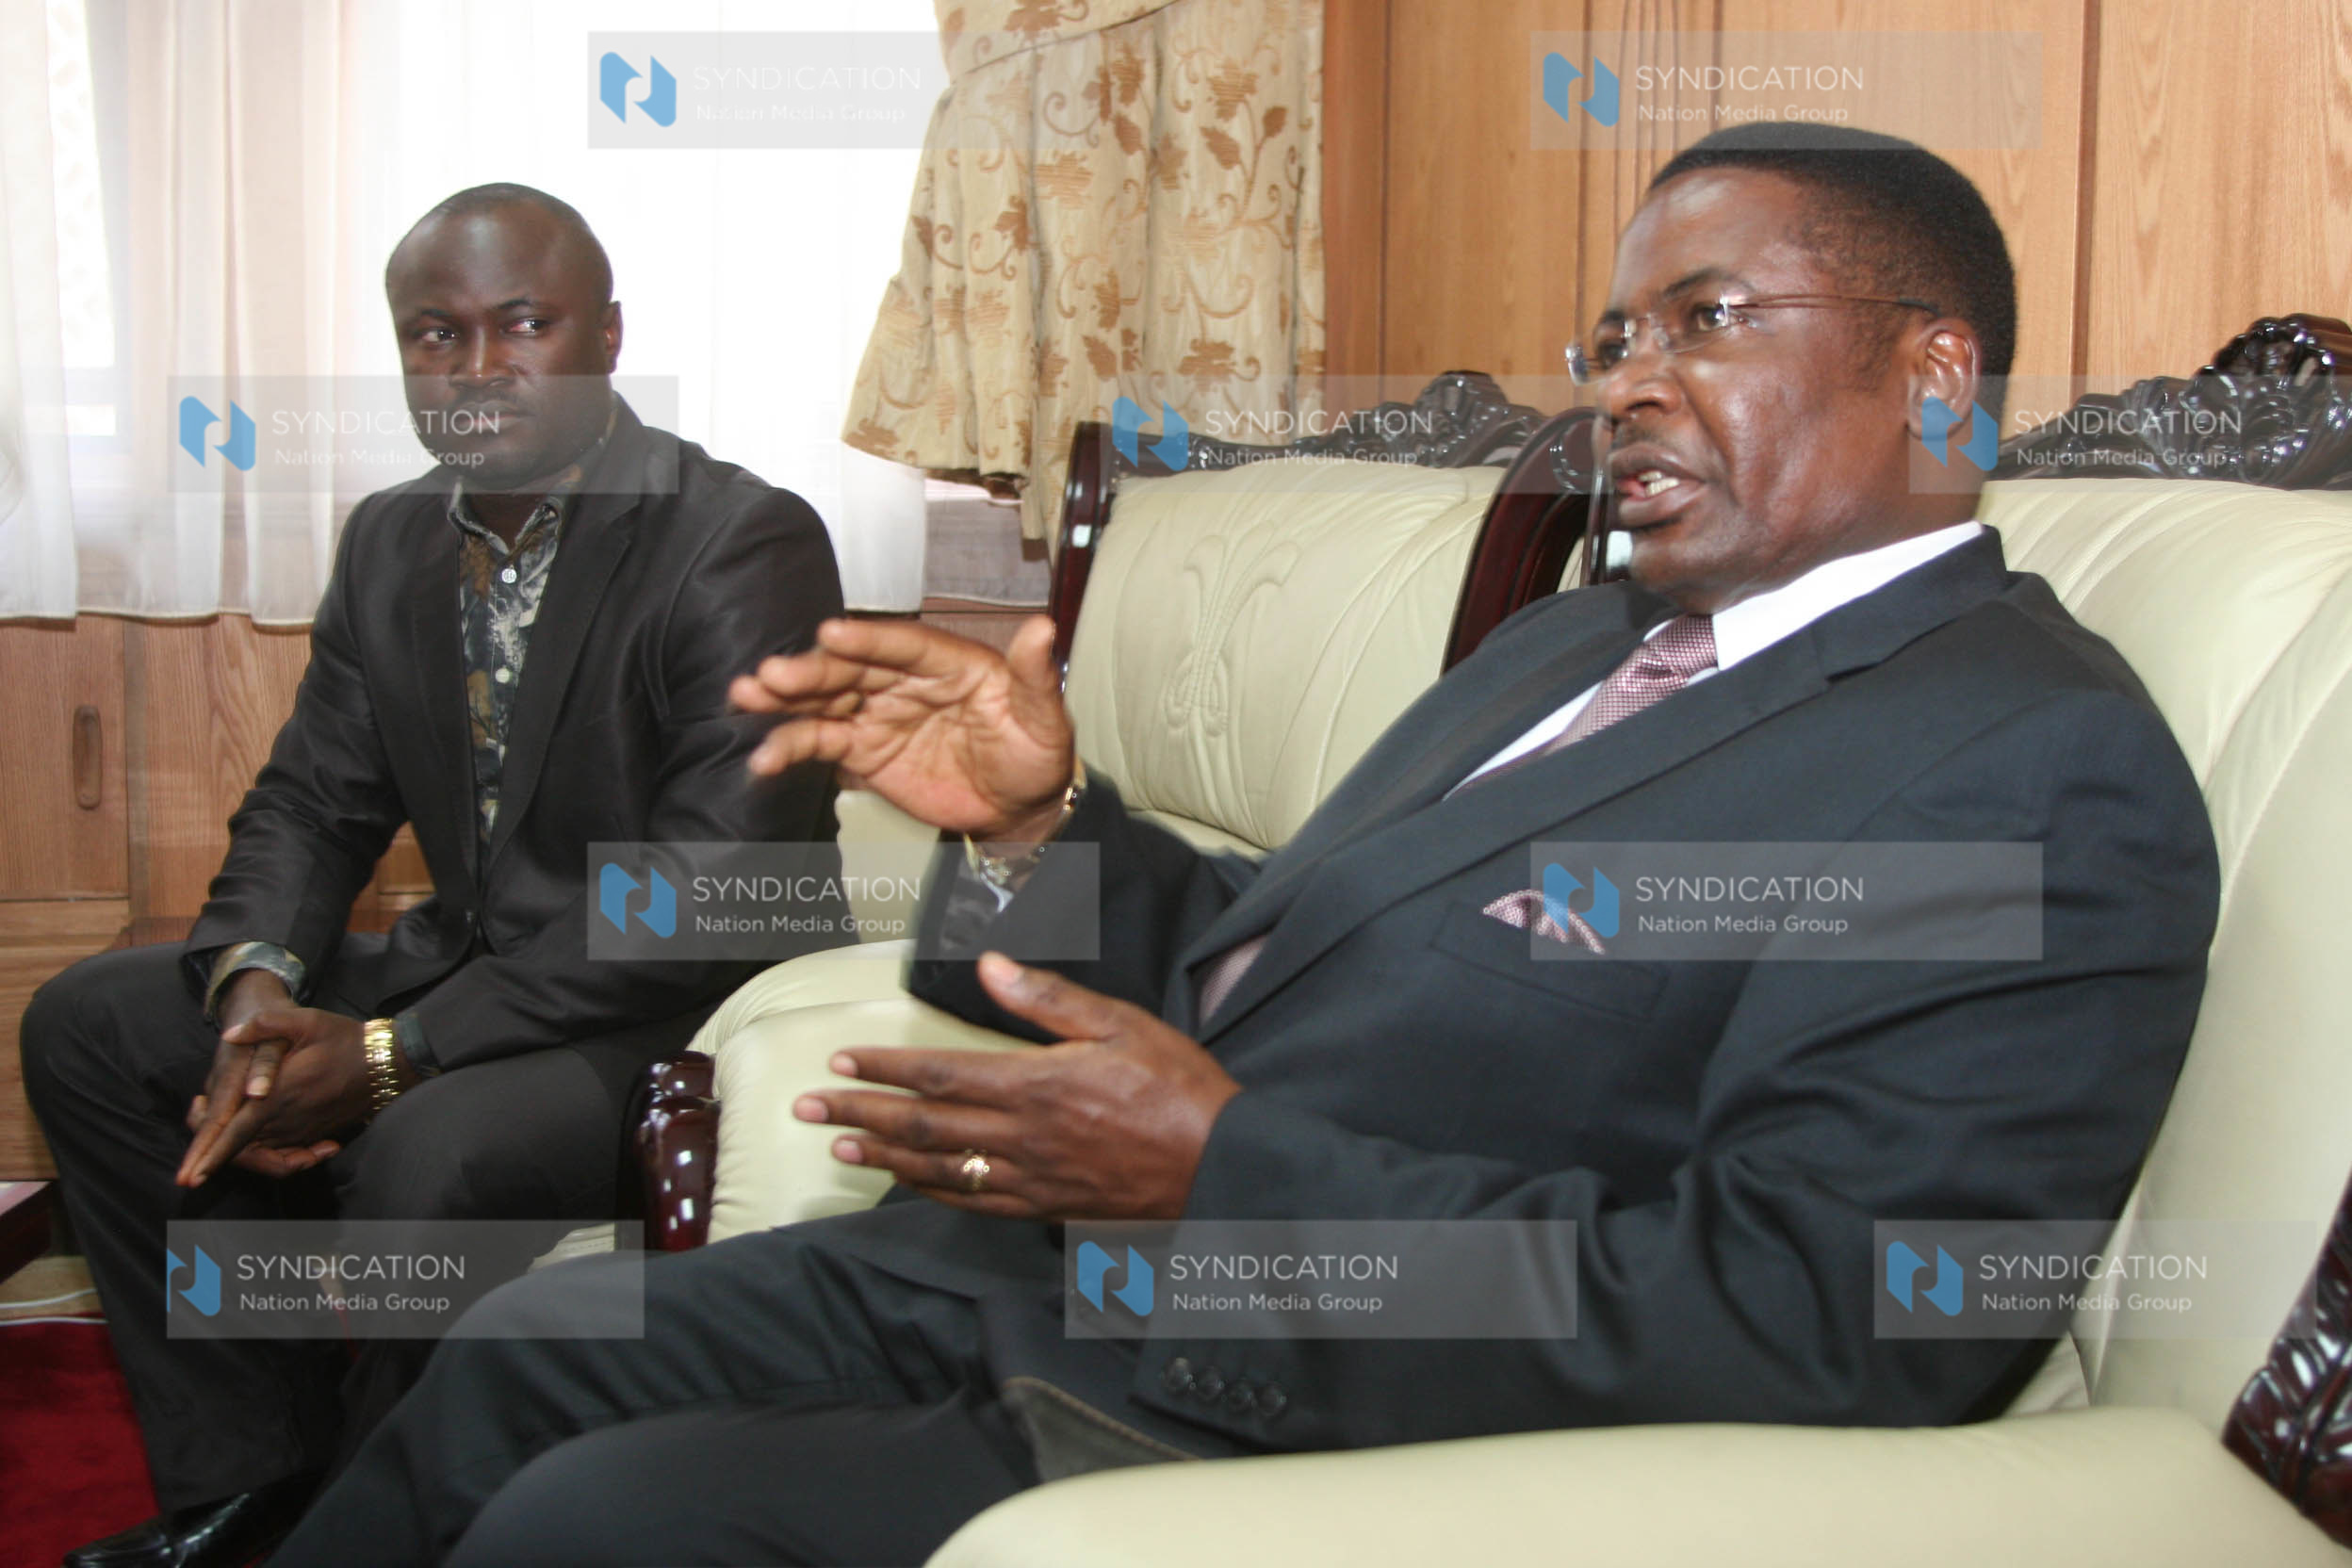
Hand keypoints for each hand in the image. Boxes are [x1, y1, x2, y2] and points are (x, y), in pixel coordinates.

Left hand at [179, 1008, 371, 1186]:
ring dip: (236, 1155)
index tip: (188, 1177)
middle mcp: (285, 1120)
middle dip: (213, 1159)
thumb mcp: (307, 1021)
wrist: (387, 1064)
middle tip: (191, 1165)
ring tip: (215, 1144)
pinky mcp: (310, 1134)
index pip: (233, 1132)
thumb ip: (266, 1024)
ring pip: (258, 1156)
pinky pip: (281, 1156)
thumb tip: (230, 1035)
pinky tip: (256, 1142)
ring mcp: (299, 1130)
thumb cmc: (345, 1040)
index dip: (208, 1153)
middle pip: (240, 1151)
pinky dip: (266, 1157)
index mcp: (277, 1096)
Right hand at [731, 616, 1074, 841]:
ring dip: (785, 699)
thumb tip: (1044, 629)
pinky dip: (790, 748)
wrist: (1018, 808)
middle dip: (810, 670)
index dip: (867, 639)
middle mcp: (905, 680)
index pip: (903, 645)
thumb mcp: (1044, 718)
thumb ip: (1035, 676)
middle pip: (851, 669)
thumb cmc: (1034, 753)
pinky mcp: (863, 750)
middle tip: (772, 673)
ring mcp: (879, 713)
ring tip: (746, 696)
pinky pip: (821, 743)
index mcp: (947, 661)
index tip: (832, 633)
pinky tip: (764, 757)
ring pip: (826, 699)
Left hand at [792, 953, 1242, 1219]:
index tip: (842, 1058)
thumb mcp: (1122, 1024)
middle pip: (922, 1124)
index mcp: (1037, 1084)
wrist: (1221, 1167)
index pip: (939, 1073)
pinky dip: (931, 1192)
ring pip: (937, 1169)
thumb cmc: (1178, 1088)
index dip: (884, 1066)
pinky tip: (906, 1182)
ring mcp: (1030, 1179)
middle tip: (806, 1105)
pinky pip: (973, 1203)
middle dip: (858, 1111)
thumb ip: (1048, 999)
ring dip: (881, 1154)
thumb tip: (990, 964)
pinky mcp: (1045, 1208)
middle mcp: (1022, 1137)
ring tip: (839, 1142)